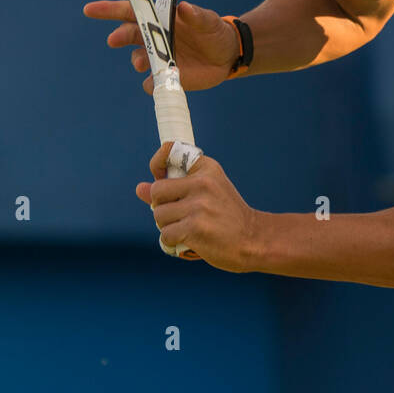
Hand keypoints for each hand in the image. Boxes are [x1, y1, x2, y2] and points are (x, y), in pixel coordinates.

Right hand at [83, 0, 241, 92]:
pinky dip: (151, 83)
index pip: (132, 11)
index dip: (109, 9)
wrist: (228, 56)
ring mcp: (158, 57)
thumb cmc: (214, 32)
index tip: (90, 10)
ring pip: (138, 59)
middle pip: (129, 35)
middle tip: (114, 40)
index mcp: (161, 19)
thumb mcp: (209, 21)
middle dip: (119, 36)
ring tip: (143, 62)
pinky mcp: (166, 76)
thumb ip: (197, 16)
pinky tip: (157, 82)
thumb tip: (184, 9)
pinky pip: (152, 82)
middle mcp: (155, 37)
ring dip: (137, 60)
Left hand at [136, 143, 262, 271]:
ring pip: (158, 216)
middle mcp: (203, 183)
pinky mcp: (195, 227)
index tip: (159, 176)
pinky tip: (189, 242)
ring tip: (188, 230)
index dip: (157, 163)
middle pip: (157, 192)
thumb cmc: (227, 217)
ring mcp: (199, 205)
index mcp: (207, 169)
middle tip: (180, 215)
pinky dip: (172, 242)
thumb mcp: (206, 194)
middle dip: (161, 207)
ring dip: (167, 227)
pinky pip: (165, 235)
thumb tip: (139, 188)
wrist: (254, 240)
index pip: (170, 150)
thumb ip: (172, 191)